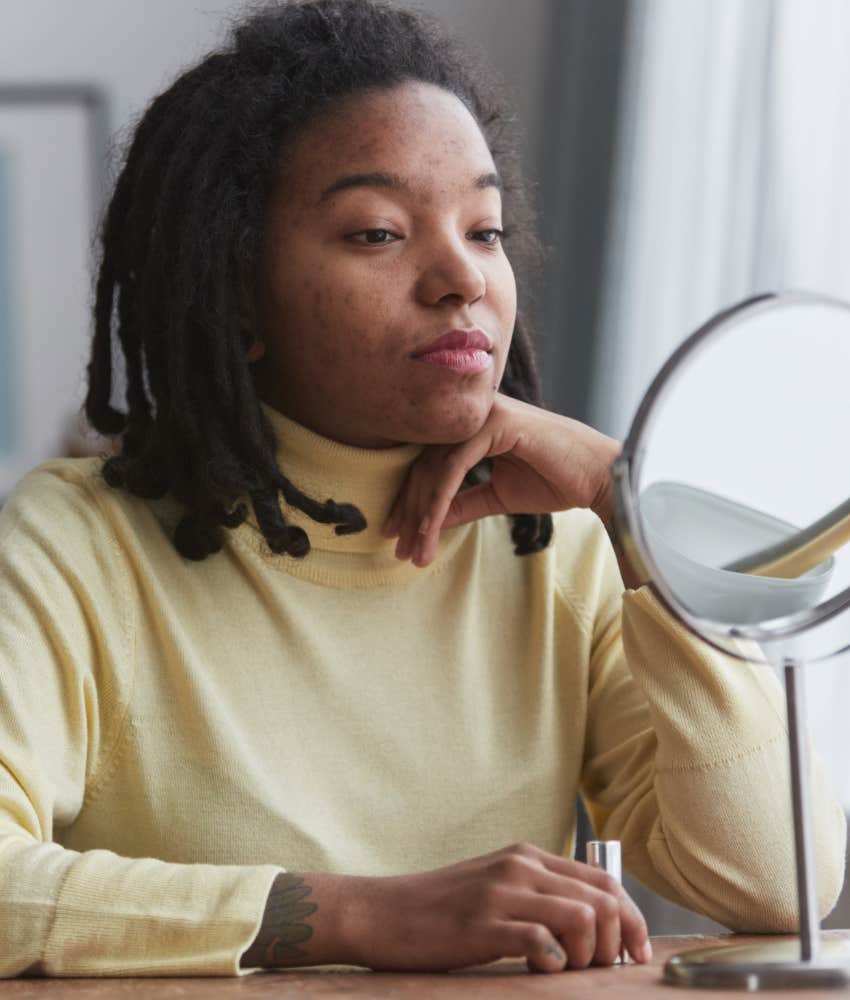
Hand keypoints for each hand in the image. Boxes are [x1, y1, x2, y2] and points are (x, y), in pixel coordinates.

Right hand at [351, 841, 650, 972]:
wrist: (383, 911)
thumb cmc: (440, 909)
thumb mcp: (495, 886)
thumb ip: (537, 894)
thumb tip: (592, 925)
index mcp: (527, 856)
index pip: (603, 880)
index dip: (633, 918)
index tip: (636, 953)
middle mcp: (520, 866)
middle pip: (603, 898)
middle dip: (620, 940)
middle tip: (605, 970)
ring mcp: (501, 892)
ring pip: (582, 917)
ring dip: (590, 954)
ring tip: (571, 971)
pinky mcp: (482, 923)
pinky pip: (542, 940)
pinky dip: (556, 961)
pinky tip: (542, 969)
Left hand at [384, 395, 621, 566]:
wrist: (599, 478)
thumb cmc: (555, 481)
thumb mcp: (496, 497)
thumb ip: (461, 503)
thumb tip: (426, 522)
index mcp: (472, 426)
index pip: (428, 463)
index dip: (410, 501)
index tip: (398, 537)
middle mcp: (473, 413)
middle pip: (424, 464)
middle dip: (409, 512)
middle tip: (399, 549)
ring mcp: (483, 413)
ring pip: (435, 466)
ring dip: (421, 513)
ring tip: (416, 549)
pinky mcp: (495, 422)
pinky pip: (454, 465)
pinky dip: (439, 500)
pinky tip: (430, 528)